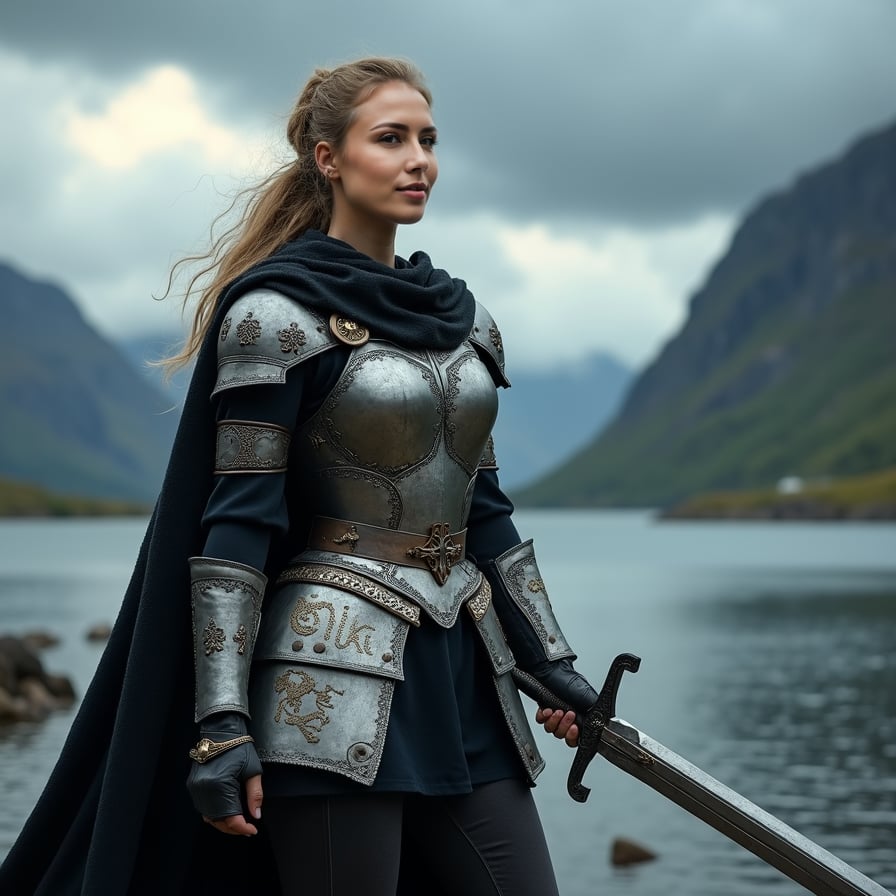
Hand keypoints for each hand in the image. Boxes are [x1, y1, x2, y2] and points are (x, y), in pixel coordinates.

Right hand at [186, 712, 263, 835]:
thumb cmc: (240, 747)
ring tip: (239, 823)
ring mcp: (196, 788)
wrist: (221, 731)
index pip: (230, 817)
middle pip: (218, 820)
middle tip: (248, 829)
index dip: (243, 828)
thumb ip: (255, 795)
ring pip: (209, 816)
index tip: (254, 830)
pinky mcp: (192, 786)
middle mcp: (204, 790)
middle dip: (234, 828)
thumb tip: (256, 816)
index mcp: (220, 785)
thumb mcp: (253, 770)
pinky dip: (215, 813)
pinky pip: (203, 807)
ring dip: (223, 822)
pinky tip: (227, 812)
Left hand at [526, 657, 598, 749]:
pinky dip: (544, 717)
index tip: (575, 728)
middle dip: (565, 727)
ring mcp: (555, 716)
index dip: (574, 737)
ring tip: (558, 710)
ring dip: (555, 722)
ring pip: (552, 730)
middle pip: (563, 736)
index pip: (577, 739)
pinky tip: (548, 710)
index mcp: (580, 719)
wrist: (555, 672)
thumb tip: (600, 727)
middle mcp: (567, 719)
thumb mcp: (589, 699)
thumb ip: (594, 716)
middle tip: (568, 714)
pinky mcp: (544, 710)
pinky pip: (541, 721)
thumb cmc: (572, 682)